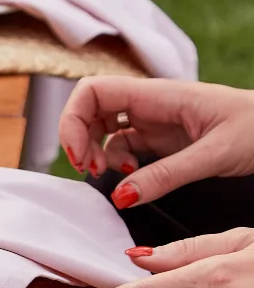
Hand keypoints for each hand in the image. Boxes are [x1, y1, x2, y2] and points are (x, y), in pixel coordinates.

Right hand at [58, 76, 253, 206]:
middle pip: (90, 109)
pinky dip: (117, 163)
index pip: (93, 91)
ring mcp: (155, 120)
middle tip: (88, 171)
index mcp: (158, 94)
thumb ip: (166, 176)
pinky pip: (124, 146)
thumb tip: (121, 196)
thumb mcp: (214, 154)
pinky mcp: (163, 139)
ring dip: (95, 152)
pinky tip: (132, 179)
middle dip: (79, 139)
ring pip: (103, 128)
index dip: (72, 118)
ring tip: (106, 177)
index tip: (77, 154)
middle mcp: (150, 103)